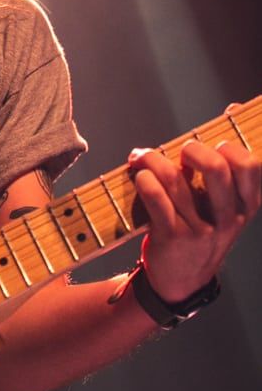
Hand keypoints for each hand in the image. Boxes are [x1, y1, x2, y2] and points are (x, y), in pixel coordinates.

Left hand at [128, 118, 259, 302]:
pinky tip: (140, 176)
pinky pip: (157, 200)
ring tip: (143, 157)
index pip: (251, 168)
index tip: (216, 140)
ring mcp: (200, 231)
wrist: (179, 282)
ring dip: (154, 160)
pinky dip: (145, 181)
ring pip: (177, 181)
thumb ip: (226, 166)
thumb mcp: (222, 206)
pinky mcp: (172, 238)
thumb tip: (235, 108)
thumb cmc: (200, 230)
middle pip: (217, 170)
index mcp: (244, 207)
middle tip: (182, 151)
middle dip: (194, 151)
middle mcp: (227, 219)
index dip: (233, 147)